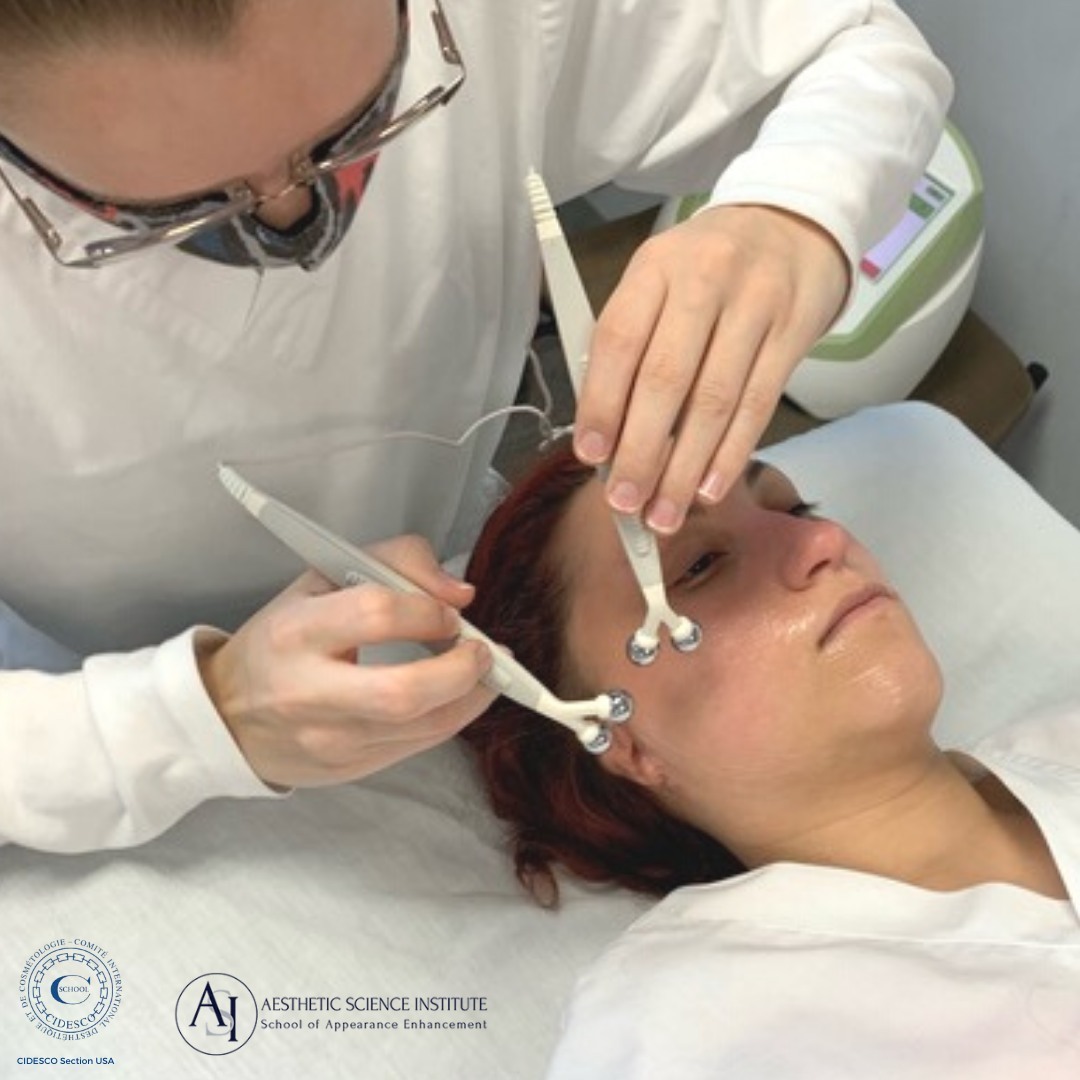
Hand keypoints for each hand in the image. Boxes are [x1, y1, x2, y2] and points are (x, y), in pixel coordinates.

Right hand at [198, 535, 495, 787]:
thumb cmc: (282, 640)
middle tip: (483, 650)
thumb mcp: (321, 579)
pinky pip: (419, 746)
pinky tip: (460, 695)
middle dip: (462, 670)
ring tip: (487, 671)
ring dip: (474, 697)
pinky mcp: (348, 769)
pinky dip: (452, 717)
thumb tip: (459, 593)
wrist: (226, 716)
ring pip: (424, 727)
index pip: (375, 614)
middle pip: (404, 691)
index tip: (446, 612)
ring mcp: (329, 739)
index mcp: (296, 632)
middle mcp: (309, 692)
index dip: (426, 611)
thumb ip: (396, 562)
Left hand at [573, 204, 848, 532]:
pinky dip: (730, 454)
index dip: (602, 403)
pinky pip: (758, 405)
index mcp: (655, 268)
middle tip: (625, 502)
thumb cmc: (706, 269)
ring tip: (663, 514)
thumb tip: (606, 432)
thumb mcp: (658, 282)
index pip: (620, 340)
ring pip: (714, 402)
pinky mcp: (792, 334)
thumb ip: (630, 345)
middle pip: (667, 379)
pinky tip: (708, 489)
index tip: (591, 455)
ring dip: (685, 468)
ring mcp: (754, 306)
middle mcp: (704, 282)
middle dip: (642, 451)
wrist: (793, 225)